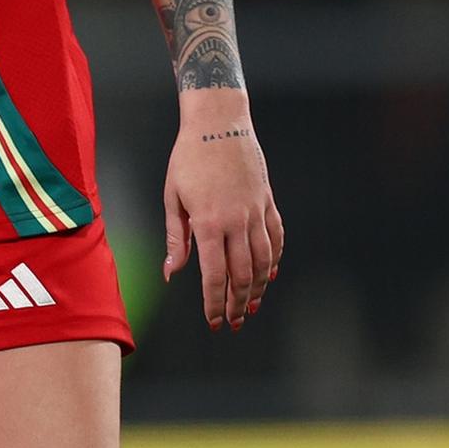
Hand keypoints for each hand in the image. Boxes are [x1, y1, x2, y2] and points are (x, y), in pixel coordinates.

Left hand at [163, 98, 282, 330]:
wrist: (219, 124)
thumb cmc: (188, 159)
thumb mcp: (173, 198)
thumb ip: (176, 238)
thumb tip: (172, 273)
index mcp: (209, 223)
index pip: (214, 275)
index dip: (214, 303)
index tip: (212, 321)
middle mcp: (237, 221)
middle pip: (242, 274)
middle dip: (237, 303)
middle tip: (233, 322)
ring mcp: (257, 211)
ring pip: (263, 260)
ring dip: (257, 287)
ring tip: (250, 306)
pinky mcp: (268, 201)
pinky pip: (276, 237)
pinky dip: (275, 259)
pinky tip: (269, 275)